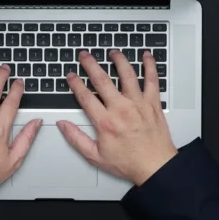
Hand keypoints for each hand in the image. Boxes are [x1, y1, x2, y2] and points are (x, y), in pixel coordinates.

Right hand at [57, 49, 177, 185]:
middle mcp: (121, 109)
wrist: (156, 167)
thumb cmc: (128, 163)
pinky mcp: (153, 104)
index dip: (75, 83)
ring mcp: (138, 104)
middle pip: (102, 80)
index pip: (85, 96)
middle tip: (84, 55)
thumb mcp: (95, 156)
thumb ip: (76, 139)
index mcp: (105, 122)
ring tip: (112, 52)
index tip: (71, 75)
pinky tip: (147, 56)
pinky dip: (150, 66)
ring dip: (119, 60)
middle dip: (91, 64)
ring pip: (127, 75)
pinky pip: (152, 80)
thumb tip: (63, 125)